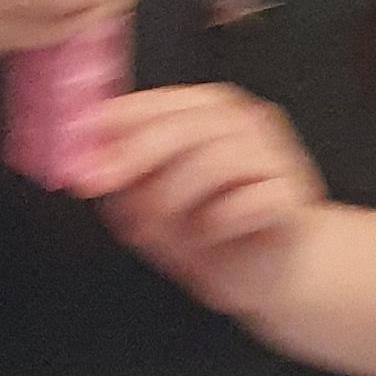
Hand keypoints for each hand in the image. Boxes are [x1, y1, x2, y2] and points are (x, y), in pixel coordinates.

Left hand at [86, 84, 328, 321]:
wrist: (270, 272)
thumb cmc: (207, 231)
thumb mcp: (147, 201)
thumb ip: (119, 177)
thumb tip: (85, 164)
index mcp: (203, 111)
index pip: (156, 102)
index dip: (116, 125)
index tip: (84, 149)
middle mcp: (241, 122)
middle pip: (184, 126)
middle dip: (138, 159)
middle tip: (107, 189)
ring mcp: (272, 154)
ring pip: (214, 162)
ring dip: (174, 200)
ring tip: (158, 232)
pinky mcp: (291, 193)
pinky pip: (248, 201)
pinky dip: (218, 222)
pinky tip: (210, 234)